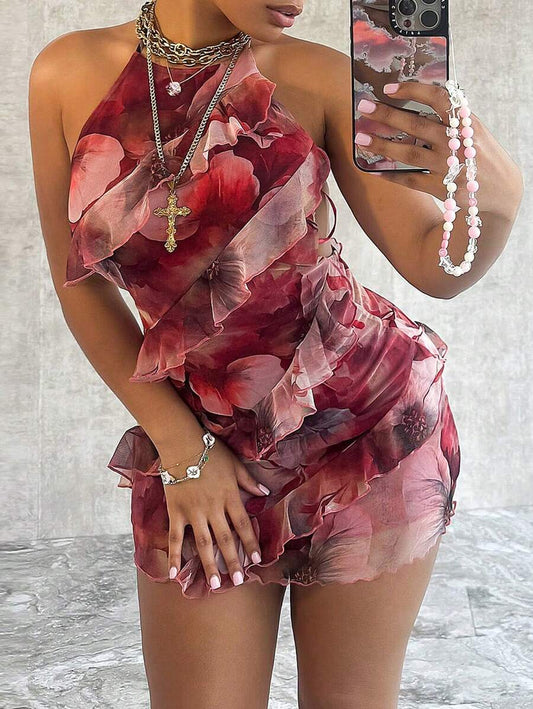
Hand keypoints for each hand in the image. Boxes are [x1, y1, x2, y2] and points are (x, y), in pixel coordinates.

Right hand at [161, 434, 268, 589]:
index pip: (243, 524)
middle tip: (237, 580)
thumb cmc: (210, 451)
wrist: (182, 443)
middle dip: (232, 561)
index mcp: (229, 496)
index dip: (250, 543)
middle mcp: (213, 508)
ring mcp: (193, 512)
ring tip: (214, 584)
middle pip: (225, 539)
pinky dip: (174, 556)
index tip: (256, 560)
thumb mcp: (235, 464)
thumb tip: (265, 494)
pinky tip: (175, 574)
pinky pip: (175, 538)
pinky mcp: (176, 512)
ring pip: (203, 543)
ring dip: (209, 564)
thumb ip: (249, 481)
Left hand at [355, 81, 522, 217]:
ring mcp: (449, 166)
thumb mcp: (473, 129)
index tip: (389, 88)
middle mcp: (456, 142)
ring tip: (360, 139)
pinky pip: (410, 180)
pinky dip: (390, 175)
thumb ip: (449, 117)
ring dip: (382, 145)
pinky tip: (373, 169)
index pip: (438, 98)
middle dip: (386, 115)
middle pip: (416, 125)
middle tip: (363, 108)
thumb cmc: (480, 153)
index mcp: (465, 121)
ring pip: (408, 153)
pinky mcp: (442, 188)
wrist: (502, 188)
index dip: (413, 91)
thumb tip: (413, 101)